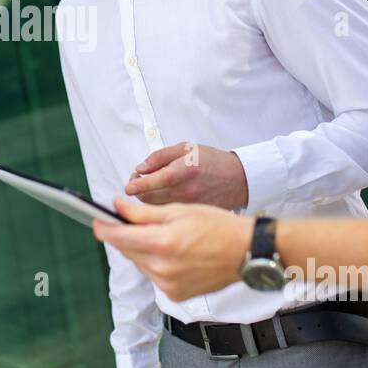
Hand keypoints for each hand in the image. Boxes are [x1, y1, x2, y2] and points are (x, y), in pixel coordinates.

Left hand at [94, 198, 253, 302]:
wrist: (246, 252)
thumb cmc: (217, 226)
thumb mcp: (179, 210)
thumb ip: (143, 213)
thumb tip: (117, 208)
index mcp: (161, 244)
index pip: (117, 238)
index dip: (103, 228)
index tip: (97, 220)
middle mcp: (161, 269)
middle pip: (127, 251)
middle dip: (126, 236)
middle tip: (133, 222)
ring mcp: (168, 285)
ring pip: (140, 264)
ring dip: (142, 250)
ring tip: (163, 237)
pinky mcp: (175, 296)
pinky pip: (154, 276)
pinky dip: (156, 264)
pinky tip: (173, 254)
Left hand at [123, 142, 247, 209]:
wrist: (239, 180)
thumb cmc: (213, 162)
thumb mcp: (186, 149)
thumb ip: (160, 157)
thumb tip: (140, 169)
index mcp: (183, 171)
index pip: (152, 181)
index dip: (135, 185)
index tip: (128, 186)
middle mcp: (186, 192)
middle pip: (149, 199)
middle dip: (138, 193)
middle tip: (137, 184)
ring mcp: (190, 208)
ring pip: (156, 210)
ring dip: (147, 201)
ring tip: (151, 191)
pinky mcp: (193, 217)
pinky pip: (169, 217)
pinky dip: (161, 211)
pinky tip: (164, 201)